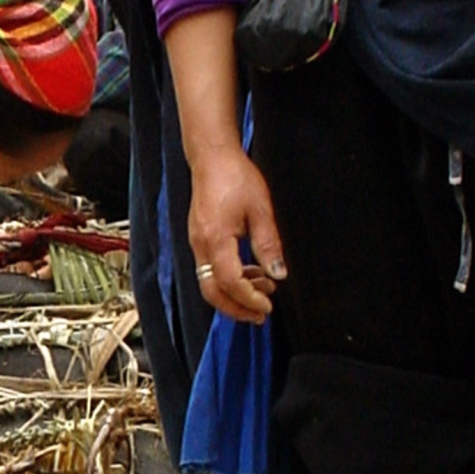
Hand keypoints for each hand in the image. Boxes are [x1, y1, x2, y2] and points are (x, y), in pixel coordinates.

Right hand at [187, 147, 286, 324]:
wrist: (212, 158)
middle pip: (212, 292)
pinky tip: (250, 274)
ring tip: (263, 290)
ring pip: (209, 284)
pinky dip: (228, 280)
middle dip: (236, 309)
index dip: (249, 299)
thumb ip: (269, 245)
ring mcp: (197, 243)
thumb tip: (278, 274)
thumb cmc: (235, 177)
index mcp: (215, 239)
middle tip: (261, 314)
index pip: (230, 282)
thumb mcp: (261, 210)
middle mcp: (200, 245)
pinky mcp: (199, 240)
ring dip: (234, 295)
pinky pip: (209, 270)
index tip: (268, 305)